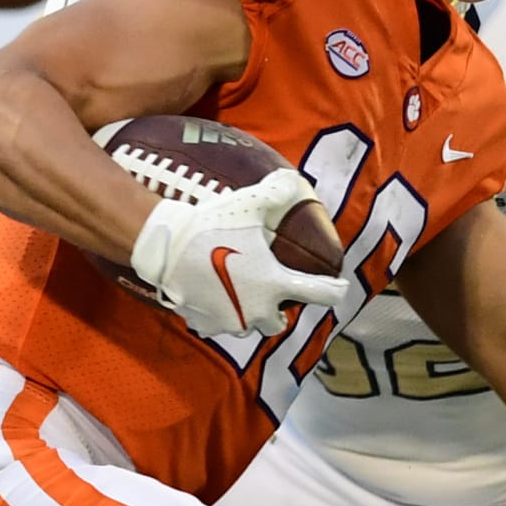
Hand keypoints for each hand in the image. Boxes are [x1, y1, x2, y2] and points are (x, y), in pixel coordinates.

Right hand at [131, 168, 348, 337]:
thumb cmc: (212, 226)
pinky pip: (217, 324)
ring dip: (249, 314)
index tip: (339, 287)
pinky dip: (219, 314)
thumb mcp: (250, 203)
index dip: (334, 290)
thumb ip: (277, 192)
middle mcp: (257, 309)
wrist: (166, 248)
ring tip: (241, 294)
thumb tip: (293, 180)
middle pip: (278, 323)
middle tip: (274, 293)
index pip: (321, 294)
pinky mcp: (204, 324)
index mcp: (275, 284)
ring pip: (247, 326)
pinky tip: (212, 297)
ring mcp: (230, 321)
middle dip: (279, 311)